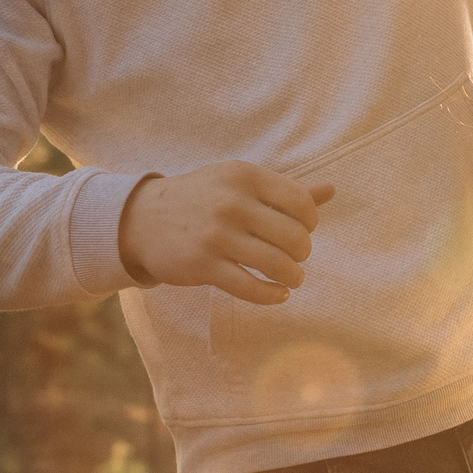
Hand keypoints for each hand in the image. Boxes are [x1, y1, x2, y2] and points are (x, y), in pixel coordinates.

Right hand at [117, 162, 334, 306]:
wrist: (141, 218)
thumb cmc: (202, 197)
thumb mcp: (240, 182)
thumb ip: (285, 189)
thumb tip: (331, 190)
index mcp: (245, 176)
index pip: (301, 203)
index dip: (310, 222)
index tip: (301, 230)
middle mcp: (232, 203)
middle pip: (294, 237)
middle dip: (302, 252)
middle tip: (295, 257)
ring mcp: (216, 235)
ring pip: (277, 264)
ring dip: (292, 277)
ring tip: (291, 279)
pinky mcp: (203, 266)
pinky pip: (250, 288)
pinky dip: (272, 296)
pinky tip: (278, 294)